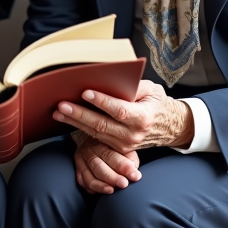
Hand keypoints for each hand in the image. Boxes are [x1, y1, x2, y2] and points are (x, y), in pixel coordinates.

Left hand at [54, 80, 193, 152]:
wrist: (169, 127)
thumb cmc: (157, 104)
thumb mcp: (151, 90)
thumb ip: (133, 86)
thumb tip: (112, 79)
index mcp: (143, 117)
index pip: (119, 110)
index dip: (102, 102)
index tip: (86, 92)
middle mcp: (133, 134)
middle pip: (102, 124)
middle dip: (79, 114)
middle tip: (62, 105)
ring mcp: (125, 144)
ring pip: (96, 133)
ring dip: (75, 123)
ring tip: (59, 113)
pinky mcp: (118, 149)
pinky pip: (97, 139)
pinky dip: (81, 129)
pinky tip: (68, 121)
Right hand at [71, 132, 141, 194]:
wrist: (91, 138)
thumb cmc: (112, 145)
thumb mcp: (122, 146)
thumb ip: (129, 157)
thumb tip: (134, 172)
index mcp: (101, 141)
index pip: (112, 155)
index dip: (124, 166)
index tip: (135, 176)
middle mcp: (89, 150)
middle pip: (99, 166)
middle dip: (112, 177)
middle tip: (124, 184)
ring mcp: (81, 160)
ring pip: (89, 177)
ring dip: (101, 186)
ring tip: (112, 191)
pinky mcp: (77, 169)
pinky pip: (82, 182)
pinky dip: (92, 188)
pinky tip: (101, 191)